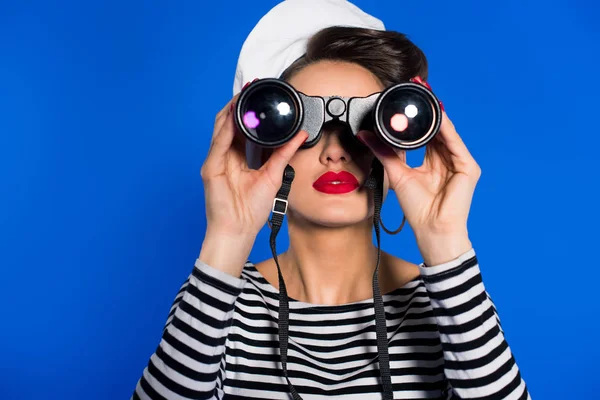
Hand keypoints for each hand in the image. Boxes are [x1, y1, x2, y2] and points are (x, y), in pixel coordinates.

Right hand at [200, 86, 308, 239]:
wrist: (239, 231)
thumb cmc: (252, 209)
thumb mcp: (273, 175)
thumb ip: (285, 153)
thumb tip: (300, 134)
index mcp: (239, 157)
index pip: (243, 128)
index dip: (250, 111)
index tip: (261, 97)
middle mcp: (226, 155)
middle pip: (229, 123)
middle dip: (239, 104)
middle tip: (252, 87)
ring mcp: (216, 161)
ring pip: (221, 128)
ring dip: (231, 111)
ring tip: (242, 95)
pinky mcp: (211, 169)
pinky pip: (218, 144)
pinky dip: (226, 130)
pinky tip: (234, 118)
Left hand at [357, 94, 479, 264]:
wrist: (431, 229)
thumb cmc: (417, 208)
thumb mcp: (396, 173)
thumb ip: (383, 152)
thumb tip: (365, 134)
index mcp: (431, 162)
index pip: (424, 133)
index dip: (414, 117)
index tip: (403, 99)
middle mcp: (446, 159)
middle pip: (436, 129)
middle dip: (427, 109)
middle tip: (417, 85)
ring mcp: (459, 163)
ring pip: (446, 132)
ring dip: (436, 113)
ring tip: (425, 94)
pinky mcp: (468, 168)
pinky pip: (455, 143)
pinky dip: (445, 129)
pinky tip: (437, 116)